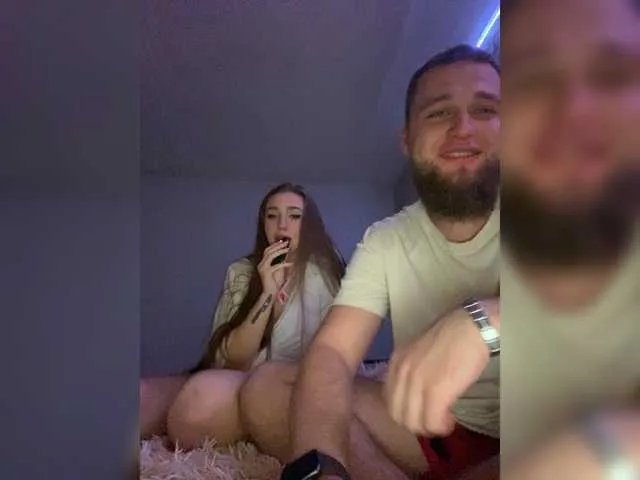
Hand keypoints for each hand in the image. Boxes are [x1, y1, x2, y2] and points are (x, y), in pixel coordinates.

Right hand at [258, 240, 292, 293]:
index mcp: (262, 263)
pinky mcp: (267, 273)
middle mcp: (261, 265)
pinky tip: (291, 263)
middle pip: (268, 251)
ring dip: (280, 251)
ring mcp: (263, 268)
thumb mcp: (276, 271)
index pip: (267, 251)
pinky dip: (284, 264)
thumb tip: (284, 255)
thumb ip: (277, 263)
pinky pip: (276, 266)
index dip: (274, 245)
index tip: (282, 242)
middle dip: (277, 245)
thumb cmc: (273, 282)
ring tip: (287, 249)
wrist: (269, 293)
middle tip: (286, 243)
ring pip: (270, 256)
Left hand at [384, 299, 497, 435]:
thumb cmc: (452, 337)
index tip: (422, 412)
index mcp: (396, 362)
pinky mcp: (436, 391)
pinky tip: (450, 420)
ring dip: (429, 428)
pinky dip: (441, 427)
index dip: (406, 412)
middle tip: (434, 420)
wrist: (472, 327)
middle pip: (398, 415)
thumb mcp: (420, 352)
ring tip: (444, 421)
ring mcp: (417, 382)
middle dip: (416, 424)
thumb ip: (412, 370)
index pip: (389, 400)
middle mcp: (401, 372)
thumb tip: (415, 395)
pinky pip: (432, 422)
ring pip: (413, 423)